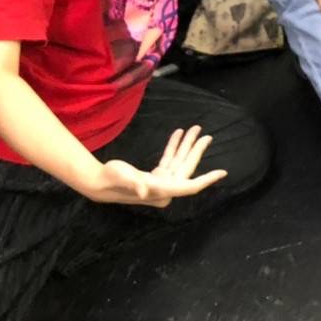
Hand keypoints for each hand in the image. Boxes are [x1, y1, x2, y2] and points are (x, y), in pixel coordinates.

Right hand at [88, 126, 226, 207]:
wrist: (98, 182)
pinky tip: (178, 134)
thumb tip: (144, 190)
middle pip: (186, 169)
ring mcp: (160, 182)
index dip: (207, 179)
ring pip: (179, 161)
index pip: (190, 186)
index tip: (222, 172)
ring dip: (186, 145)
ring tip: (195, 129)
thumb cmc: (111, 180)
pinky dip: (174, 147)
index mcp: (163, 191)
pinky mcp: (155, 176)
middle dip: (196, 151)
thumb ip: (135, 184)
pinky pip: (169, 159)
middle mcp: (165, 188)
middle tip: (207, 136)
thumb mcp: (123, 178)